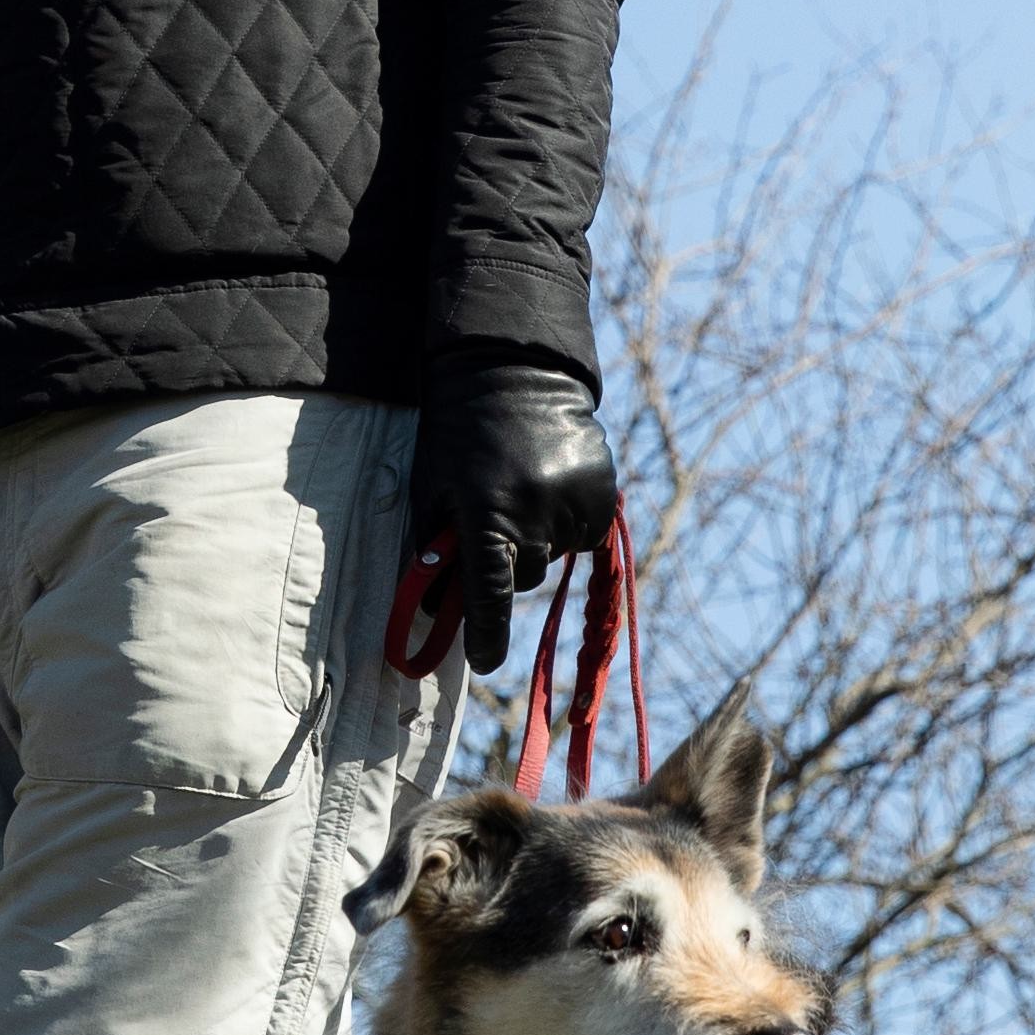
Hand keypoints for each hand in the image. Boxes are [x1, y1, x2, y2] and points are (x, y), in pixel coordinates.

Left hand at [412, 357, 620, 675]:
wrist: (512, 371)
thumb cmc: (456, 434)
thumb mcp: (432, 490)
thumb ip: (434, 552)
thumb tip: (440, 613)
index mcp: (487, 513)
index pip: (489, 595)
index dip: (485, 634)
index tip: (484, 663)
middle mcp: (536, 513)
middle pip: (523, 577)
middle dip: (506, 564)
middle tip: (493, 526)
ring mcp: (574, 503)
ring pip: (553, 556)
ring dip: (536, 540)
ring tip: (520, 489)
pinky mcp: (601, 494)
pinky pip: (581, 535)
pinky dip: (564, 524)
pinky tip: (547, 485)